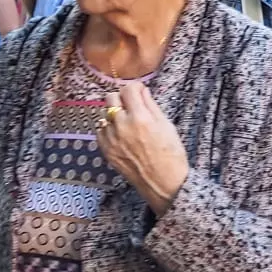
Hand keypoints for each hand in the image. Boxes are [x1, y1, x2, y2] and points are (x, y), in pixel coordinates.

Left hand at [97, 82, 190, 212]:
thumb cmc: (170, 155)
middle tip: (132, 106)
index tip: (139, 91)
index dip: (135, 88)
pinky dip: (109, 129)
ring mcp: (111, 139)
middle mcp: (122, 126)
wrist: (162, 183)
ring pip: (105, 114)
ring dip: (115, 114)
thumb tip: (141, 90)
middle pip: (111, 98)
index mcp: (140, 118)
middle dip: (122, 98)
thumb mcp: (166, 125)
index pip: (128, 89)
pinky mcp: (106, 150)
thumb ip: (150, 105)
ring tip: (128, 124)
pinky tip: (122, 135)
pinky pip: (101, 130)